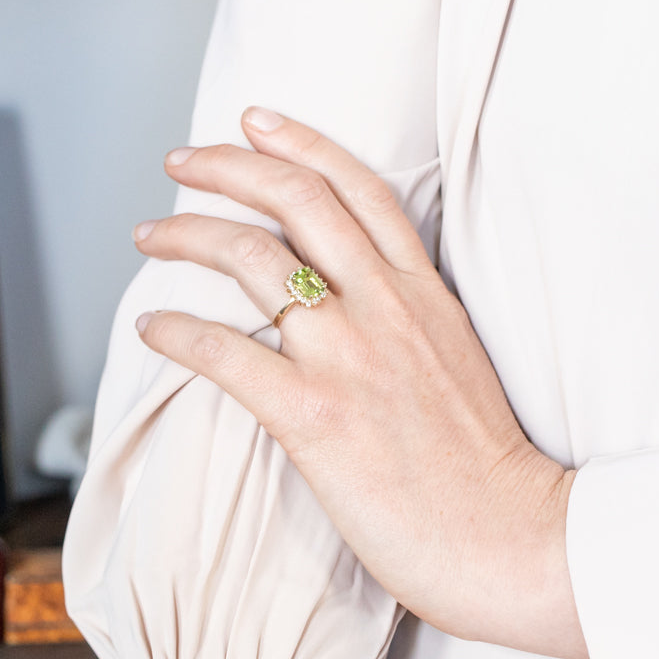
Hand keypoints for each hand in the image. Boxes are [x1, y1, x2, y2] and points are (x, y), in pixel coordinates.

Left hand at [133, 107, 587, 658]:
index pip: (360, 190)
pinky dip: (177, 334)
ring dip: (186, 235)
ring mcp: (350, 358)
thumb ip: (410, 322)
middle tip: (182, 160)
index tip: (257, 124)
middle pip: (297, 200)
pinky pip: (225, 354)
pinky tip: (152, 329)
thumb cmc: (484, 466)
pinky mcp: (316, 416)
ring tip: (150, 234)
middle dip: (227, 165)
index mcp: (425, 295)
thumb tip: (352, 307)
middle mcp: (386, 310)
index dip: (301, 144)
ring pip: (251, 258)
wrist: (508, 534)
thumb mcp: (459, 363)